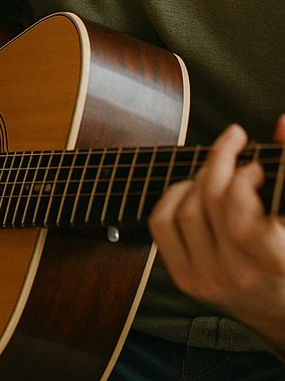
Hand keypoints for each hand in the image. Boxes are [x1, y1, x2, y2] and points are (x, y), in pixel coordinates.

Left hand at [149, 114, 284, 354]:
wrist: (282, 311)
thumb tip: (283, 122)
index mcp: (273, 262)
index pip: (240, 212)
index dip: (241, 178)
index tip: (255, 165)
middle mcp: (236, 274)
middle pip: (209, 200)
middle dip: (219, 161)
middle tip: (232, 146)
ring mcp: (206, 278)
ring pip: (185, 208)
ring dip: (198, 178)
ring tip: (217, 172)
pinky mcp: (184, 278)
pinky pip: (161, 224)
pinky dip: (172, 197)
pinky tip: (192, 189)